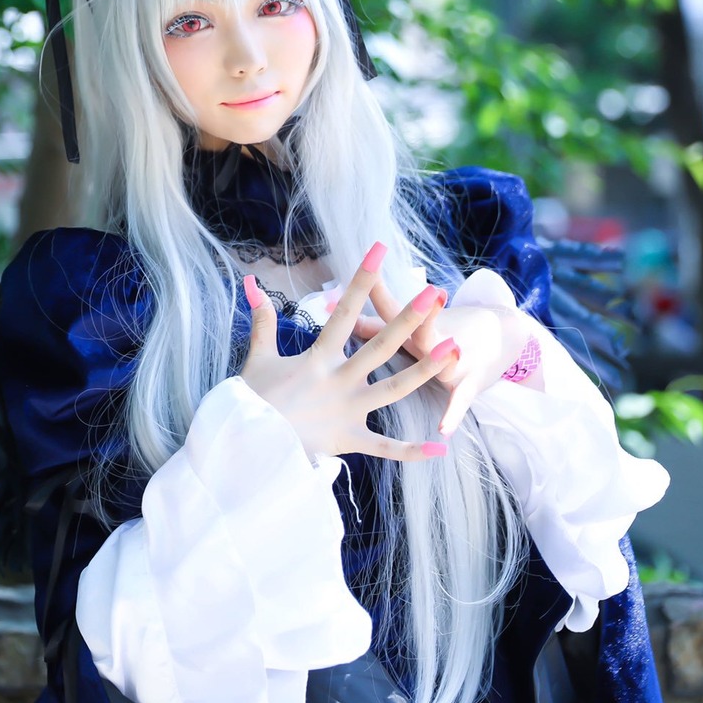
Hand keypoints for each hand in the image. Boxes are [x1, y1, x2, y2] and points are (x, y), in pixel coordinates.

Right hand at [239, 244, 457, 461]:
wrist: (248, 444)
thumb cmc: (251, 400)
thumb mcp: (258, 357)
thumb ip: (262, 320)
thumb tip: (251, 283)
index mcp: (318, 358)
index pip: (344, 312)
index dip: (361, 280)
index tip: (378, 251)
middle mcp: (339, 380)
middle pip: (381, 345)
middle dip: (408, 318)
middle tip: (434, 294)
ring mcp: (348, 410)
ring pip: (394, 388)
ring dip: (425, 370)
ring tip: (454, 350)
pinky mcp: (350, 440)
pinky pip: (385, 447)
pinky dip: (411, 451)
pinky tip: (440, 449)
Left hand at [348, 277, 529, 437]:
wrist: (502, 333)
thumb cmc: (441, 330)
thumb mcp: (413, 326)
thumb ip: (371, 323)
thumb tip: (332, 307)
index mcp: (415, 325)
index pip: (391, 305)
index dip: (374, 289)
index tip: (352, 282)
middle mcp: (435, 341)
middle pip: (421, 329)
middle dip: (416, 316)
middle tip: (419, 299)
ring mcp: (455, 363)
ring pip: (444, 363)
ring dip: (441, 361)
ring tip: (448, 352)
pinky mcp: (469, 385)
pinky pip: (458, 402)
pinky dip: (452, 415)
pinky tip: (443, 431)